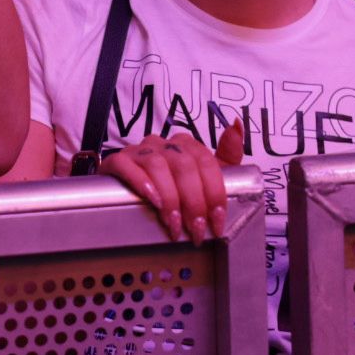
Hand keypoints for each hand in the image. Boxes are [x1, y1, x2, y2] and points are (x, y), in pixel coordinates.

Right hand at [99, 121, 245, 244]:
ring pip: (157, 165)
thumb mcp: (203, 175)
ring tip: (174, 225)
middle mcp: (164, 143)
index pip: (206, 162)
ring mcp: (139, 150)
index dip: (214, 193)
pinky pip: (126, 165)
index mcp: (186, 145)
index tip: (217, 222)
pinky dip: (141, 182)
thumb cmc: (170, 186)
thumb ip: (226, 155)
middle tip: (195, 230)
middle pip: (184, 166)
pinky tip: (152, 201)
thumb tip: (237, 124)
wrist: (127, 191)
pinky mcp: (117, 161)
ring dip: (170, 198)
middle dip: (193, 202)